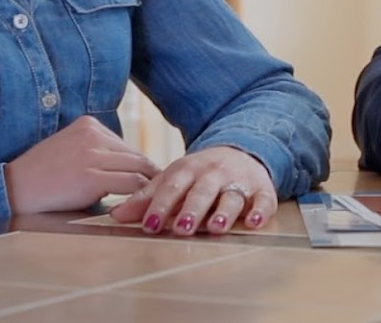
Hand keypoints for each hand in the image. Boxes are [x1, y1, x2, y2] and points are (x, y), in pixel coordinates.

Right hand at [4, 115, 160, 212]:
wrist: (14, 189)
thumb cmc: (42, 176)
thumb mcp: (71, 150)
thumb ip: (98, 154)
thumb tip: (132, 172)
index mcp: (89, 124)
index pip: (127, 147)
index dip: (141, 167)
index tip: (154, 182)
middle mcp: (93, 134)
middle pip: (137, 156)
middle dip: (152, 176)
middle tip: (166, 194)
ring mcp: (93, 154)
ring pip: (139, 169)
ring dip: (151, 188)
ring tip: (159, 203)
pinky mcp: (92, 176)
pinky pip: (131, 185)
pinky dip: (141, 197)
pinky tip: (144, 208)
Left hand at [109, 146, 275, 235]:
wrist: (240, 152)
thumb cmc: (199, 174)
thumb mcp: (173, 180)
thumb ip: (146, 198)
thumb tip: (115, 216)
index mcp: (188, 169)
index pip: (172, 186)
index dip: (160, 205)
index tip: (149, 224)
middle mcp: (213, 173)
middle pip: (201, 192)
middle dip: (191, 210)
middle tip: (181, 228)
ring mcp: (238, 181)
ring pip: (231, 196)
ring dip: (224, 212)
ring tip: (216, 228)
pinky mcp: (262, 189)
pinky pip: (264, 199)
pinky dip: (261, 210)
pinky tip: (255, 222)